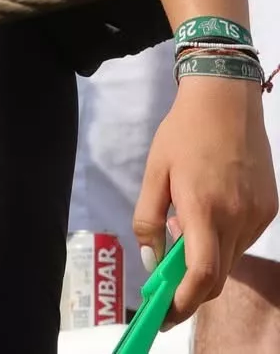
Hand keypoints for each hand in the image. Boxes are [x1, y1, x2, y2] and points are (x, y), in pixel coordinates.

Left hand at [134, 76, 277, 324]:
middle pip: (218, 274)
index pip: (202, 275)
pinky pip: (244, 238)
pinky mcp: (271, 208)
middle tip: (166, 284)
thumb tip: (151, 261)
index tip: (168, 315)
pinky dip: (223, 240)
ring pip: (232, 258)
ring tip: (184, 226)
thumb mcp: (154, 174)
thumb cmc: (182, 134)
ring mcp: (259, 215)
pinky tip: (207, 213)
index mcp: (204, 210)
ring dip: (207, 259)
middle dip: (192, 288)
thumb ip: (149, 219)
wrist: (227, 103)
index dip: (185, 302)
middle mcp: (238, 219)